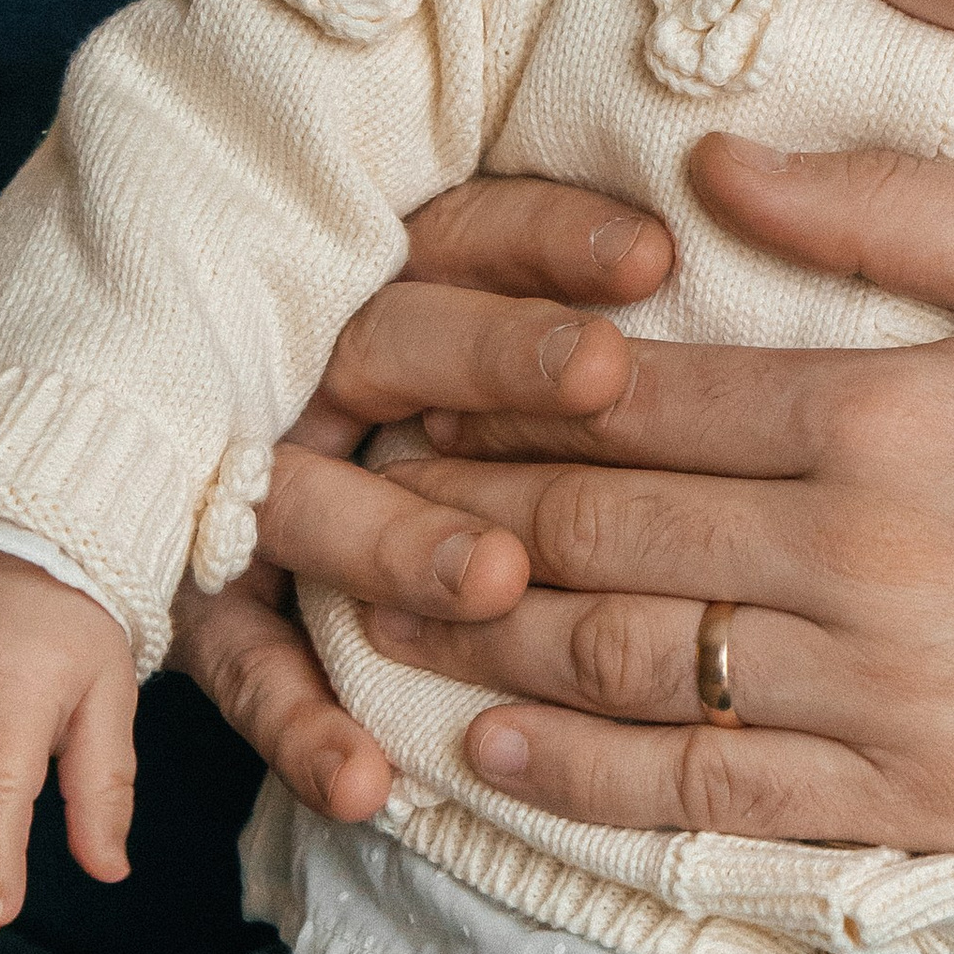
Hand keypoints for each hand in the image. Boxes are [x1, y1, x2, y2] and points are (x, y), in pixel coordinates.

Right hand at [170, 177, 673, 820]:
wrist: (247, 512)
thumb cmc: (484, 401)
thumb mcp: (524, 302)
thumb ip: (608, 252)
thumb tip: (737, 172)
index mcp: (392, 280)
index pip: (469, 234)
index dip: (554, 240)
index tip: (655, 256)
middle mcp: (313, 371)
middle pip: (393, 344)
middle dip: (493, 358)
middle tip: (600, 374)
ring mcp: (256, 487)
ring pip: (310, 500)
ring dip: (398, 537)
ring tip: (496, 577)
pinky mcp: (215, 605)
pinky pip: (245, 664)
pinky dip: (298, 723)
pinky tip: (366, 780)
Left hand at [354, 135, 953, 852]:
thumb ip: (886, 203)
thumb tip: (708, 160)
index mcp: (896, 417)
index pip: (639, 403)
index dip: (507, 388)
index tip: (419, 370)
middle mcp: (869, 568)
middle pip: (601, 537)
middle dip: (457, 506)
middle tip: (356, 482)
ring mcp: (886, 702)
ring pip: (626, 669)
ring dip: (479, 636)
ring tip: (378, 600)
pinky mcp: (913, 805)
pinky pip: (706, 801)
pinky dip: (577, 778)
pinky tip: (485, 744)